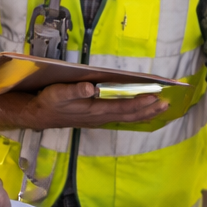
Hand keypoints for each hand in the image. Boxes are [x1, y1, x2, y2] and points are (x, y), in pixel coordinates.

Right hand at [0, 82, 166, 129]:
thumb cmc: (50, 102)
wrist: (39, 116)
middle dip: (148, 109)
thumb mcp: (58, 94)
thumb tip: (90, 88)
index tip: (154, 96)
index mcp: (94, 110)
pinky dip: (134, 114)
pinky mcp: (98, 117)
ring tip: (160, 108)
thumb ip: (74, 91)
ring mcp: (100, 118)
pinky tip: (142, 111)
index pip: (122, 107)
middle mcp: (100, 116)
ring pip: (127, 117)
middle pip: (130, 114)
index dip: (139, 102)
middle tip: (166, 103)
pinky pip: (121, 117)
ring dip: (144, 113)